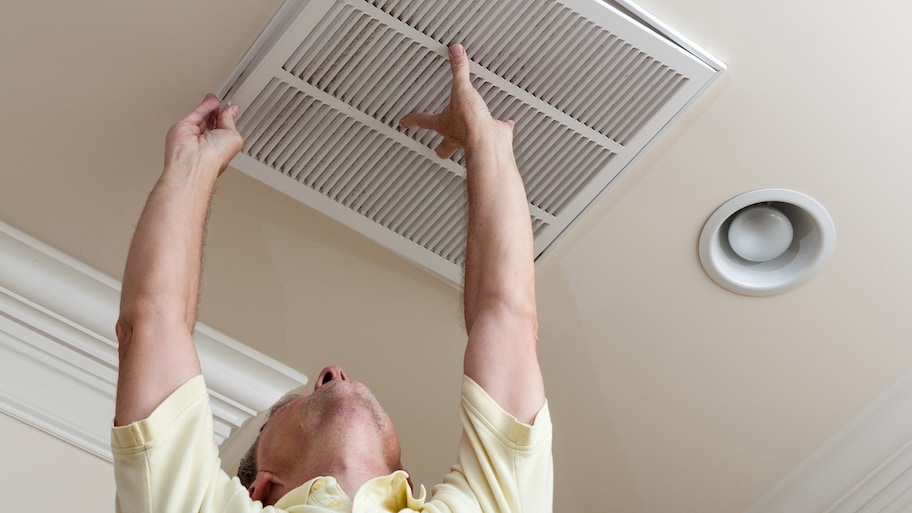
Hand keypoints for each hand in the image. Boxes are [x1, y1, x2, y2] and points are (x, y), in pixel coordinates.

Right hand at [164, 93, 243, 176]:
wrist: (195, 160)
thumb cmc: (215, 156)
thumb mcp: (233, 136)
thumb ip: (230, 121)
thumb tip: (232, 111)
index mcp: (221, 148)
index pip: (225, 131)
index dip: (228, 120)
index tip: (232, 109)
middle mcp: (208, 143)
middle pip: (213, 124)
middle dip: (218, 113)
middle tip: (224, 103)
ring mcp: (195, 135)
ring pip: (203, 118)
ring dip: (210, 108)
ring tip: (216, 99)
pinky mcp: (184, 127)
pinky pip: (196, 114)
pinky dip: (204, 106)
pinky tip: (211, 100)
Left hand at [400, 44, 513, 158]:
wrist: (489, 142)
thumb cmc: (469, 123)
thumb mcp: (461, 90)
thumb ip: (459, 70)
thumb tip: (454, 52)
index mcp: (444, 124)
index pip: (423, 120)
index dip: (412, 120)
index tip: (404, 122)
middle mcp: (457, 135)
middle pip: (443, 145)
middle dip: (440, 145)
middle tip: (438, 141)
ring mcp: (474, 138)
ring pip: (466, 142)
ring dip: (467, 136)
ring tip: (469, 129)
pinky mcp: (492, 136)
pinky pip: (496, 130)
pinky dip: (500, 126)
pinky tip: (504, 123)